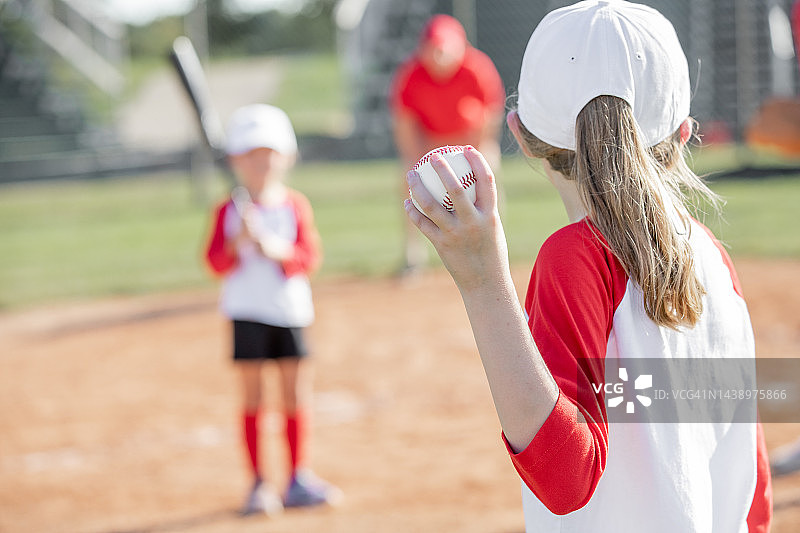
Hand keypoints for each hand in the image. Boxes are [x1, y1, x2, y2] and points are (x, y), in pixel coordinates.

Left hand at [404, 146, 509, 293]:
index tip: (467, 150)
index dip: (477, 161)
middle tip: (433, 156)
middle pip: (456, 188)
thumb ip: (481, 208)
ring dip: (418, 188)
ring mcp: (455, 234)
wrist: (486, 284)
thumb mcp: (492, 227)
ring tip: (411, 175)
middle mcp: (473, 223)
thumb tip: (470, 185)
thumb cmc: (490, 253)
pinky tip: (407, 203)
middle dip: (443, 168)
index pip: (486, 181)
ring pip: (431, 205)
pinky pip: (423, 224)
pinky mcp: (441, 245)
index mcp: (490, 215)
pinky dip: (413, 211)